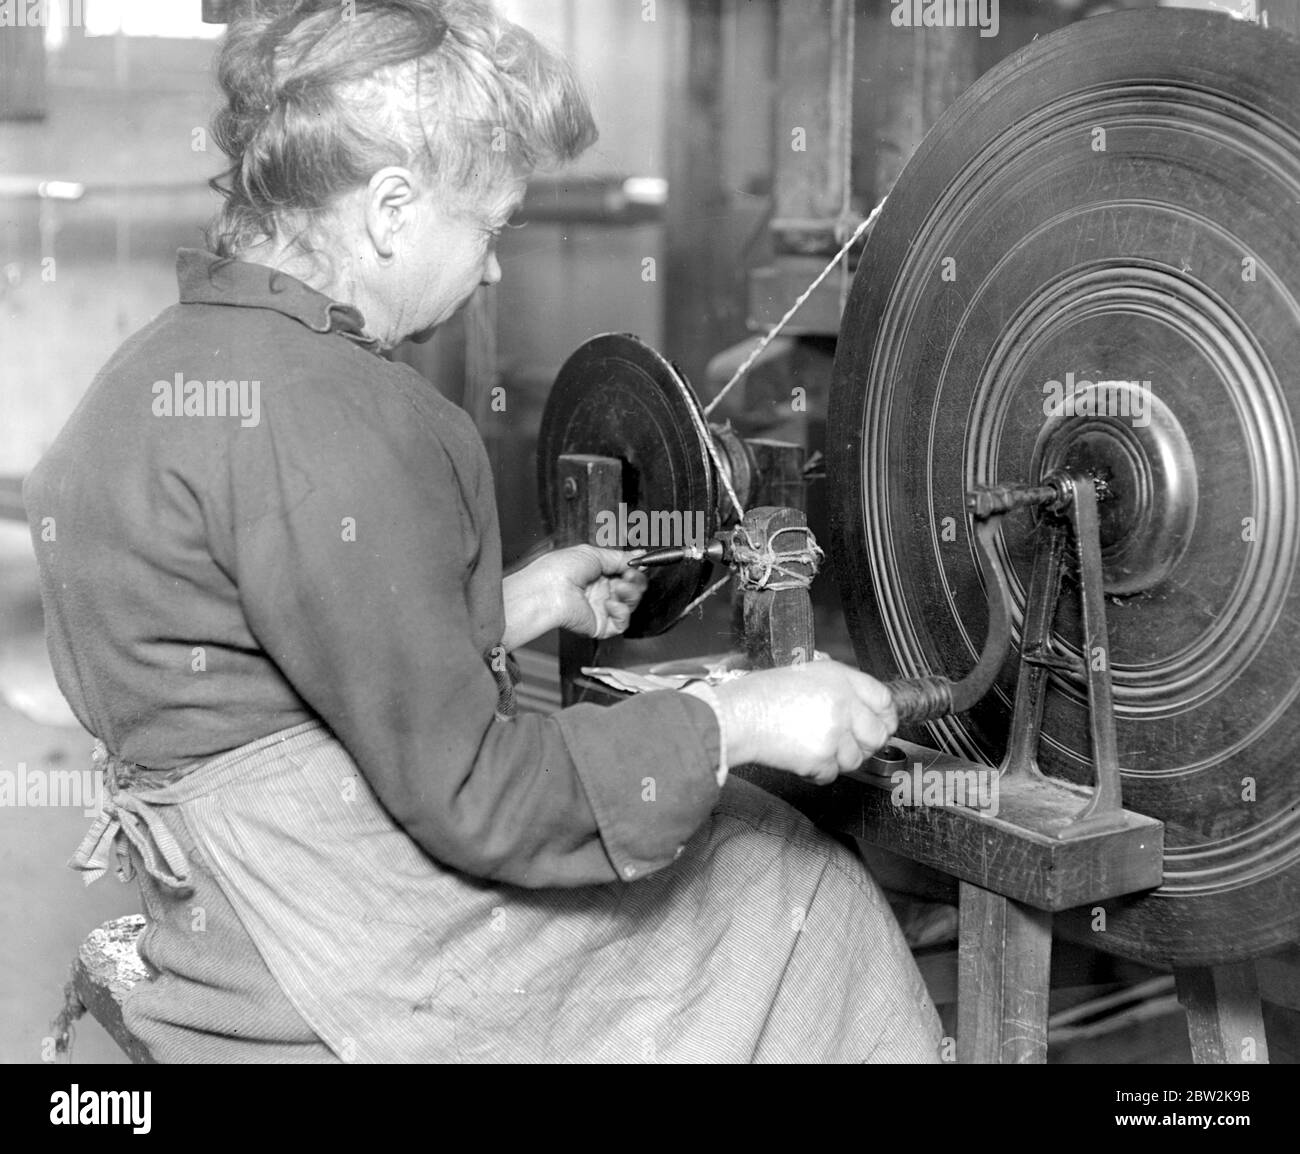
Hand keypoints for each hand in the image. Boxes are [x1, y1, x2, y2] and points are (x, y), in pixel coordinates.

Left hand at [541, 546, 648, 640]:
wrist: (548, 590)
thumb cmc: (559, 570)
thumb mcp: (594, 554)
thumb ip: (620, 558)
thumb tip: (639, 556)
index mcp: (596, 574)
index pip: (624, 574)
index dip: (634, 570)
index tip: (639, 564)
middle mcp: (599, 592)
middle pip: (632, 589)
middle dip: (635, 580)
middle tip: (630, 575)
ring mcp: (600, 609)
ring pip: (630, 604)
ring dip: (630, 593)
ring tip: (620, 586)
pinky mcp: (600, 626)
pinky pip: (622, 622)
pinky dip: (622, 612)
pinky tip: (610, 603)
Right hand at [709, 661, 897, 784]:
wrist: (736, 717)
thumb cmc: (759, 696)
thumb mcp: (804, 675)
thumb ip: (836, 688)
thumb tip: (861, 708)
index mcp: (839, 677)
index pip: (883, 699)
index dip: (884, 716)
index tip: (880, 725)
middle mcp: (842, 702)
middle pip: (877, 734)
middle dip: (865, 744)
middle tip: (846, 744)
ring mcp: (834, 731)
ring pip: (856, 759)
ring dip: (838, 760)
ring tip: (812, 746)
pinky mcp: (822, 757)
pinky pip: (832, 774)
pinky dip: (818, 772)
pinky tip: (800, 756)